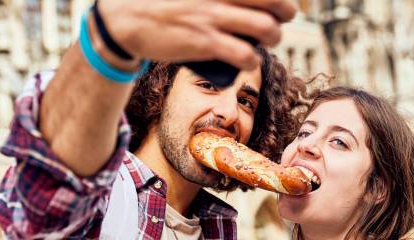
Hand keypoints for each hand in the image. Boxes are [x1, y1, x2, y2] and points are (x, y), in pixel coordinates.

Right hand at [98, 0, 297, 69]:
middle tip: (280, 19)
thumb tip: (239, 3)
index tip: (277, 3)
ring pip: (266, 29)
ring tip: (266, 41)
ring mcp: (214, 18)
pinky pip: (245, 55)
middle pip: (275, 2)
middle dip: (285, 13)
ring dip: (273, 38)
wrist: (127, 17)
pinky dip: (252, 60)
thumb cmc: (160, 0)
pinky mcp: (205, 43)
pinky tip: (248, 60)